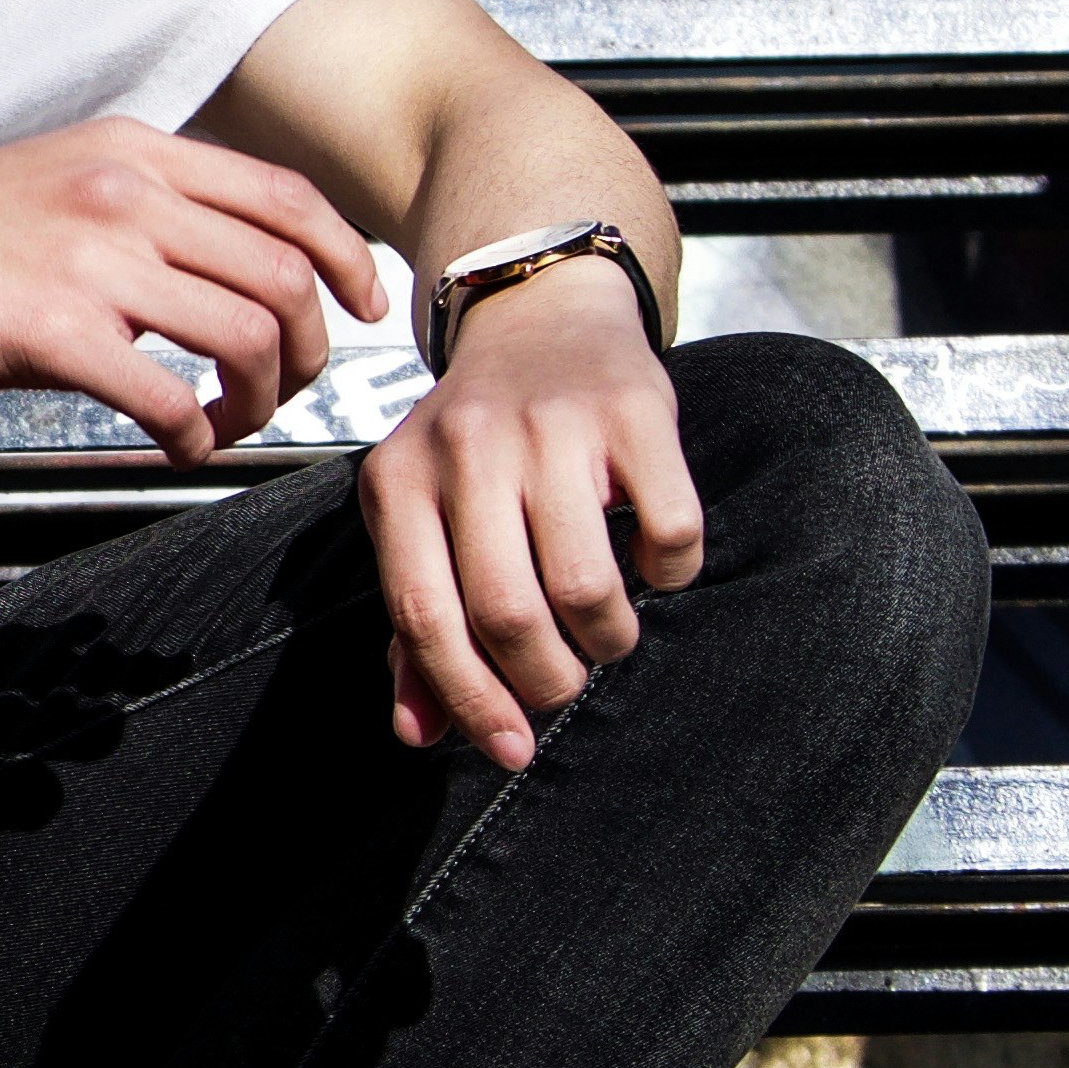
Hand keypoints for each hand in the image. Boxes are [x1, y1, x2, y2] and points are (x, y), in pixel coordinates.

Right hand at [0, 117, 391, 459]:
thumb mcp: (51, 180)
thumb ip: (136, 204)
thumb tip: (210, 268)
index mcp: (134, 149)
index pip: (286, 196)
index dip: (345, 259)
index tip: (362, 309)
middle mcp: (126, 190)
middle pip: (287, 274)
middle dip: (314, 350)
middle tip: (292, 394)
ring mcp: (90, 258)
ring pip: (249, 336)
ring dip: (263, 400)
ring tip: (231, 425)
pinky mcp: (49, 330)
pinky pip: (170, 397)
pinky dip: (196, 437)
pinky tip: (176, 447)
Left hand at [362, 260, 701, 768]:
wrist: (542, 318)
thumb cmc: (478, 445)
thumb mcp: (422, 518)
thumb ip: (414, 627)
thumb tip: (418, 732)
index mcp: (398, 481)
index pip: (425, 618)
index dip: (469, 700)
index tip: (509, 749)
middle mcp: (468, 447)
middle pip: (509, 614)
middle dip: (547, 681)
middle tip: (565, 681)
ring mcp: (553, 425)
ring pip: (587, 587)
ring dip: (608, 640)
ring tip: (604, 630)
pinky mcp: (635, 411)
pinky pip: (670, 535)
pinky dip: (669, 574)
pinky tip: (649, 561)